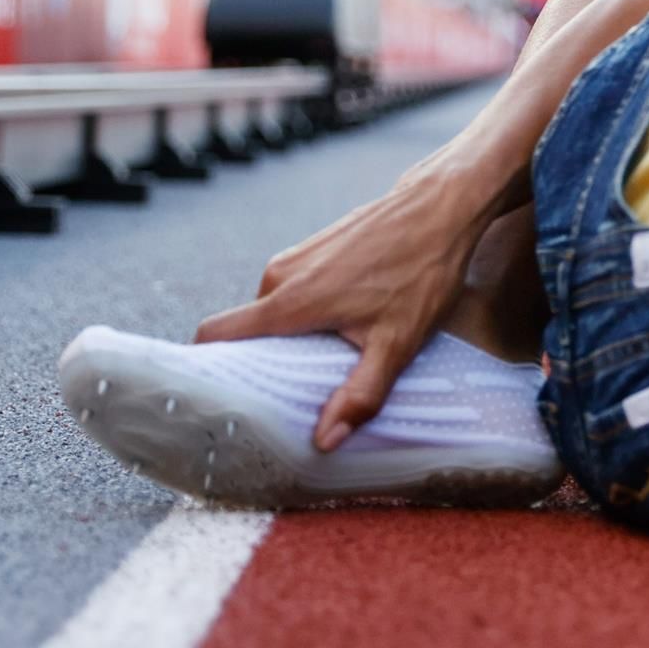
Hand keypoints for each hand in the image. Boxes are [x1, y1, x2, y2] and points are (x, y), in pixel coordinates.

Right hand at [195, 158, 502, 451]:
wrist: (442, 207)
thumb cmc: (421, 271)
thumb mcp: (397, 343)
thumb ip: (360, 394)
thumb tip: (325, 441)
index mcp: (288, 302)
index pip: (215, 334)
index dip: (207, 368)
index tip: (218, 400)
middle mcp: (280, 276)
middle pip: (246, 331)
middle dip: (263, 362)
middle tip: (291, 395)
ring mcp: (296, 257)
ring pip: (272, 310)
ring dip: (290, 337)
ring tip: (323, 363)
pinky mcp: (314, 247)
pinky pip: (293, 290)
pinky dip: (306, 313)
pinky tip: (341, 328)